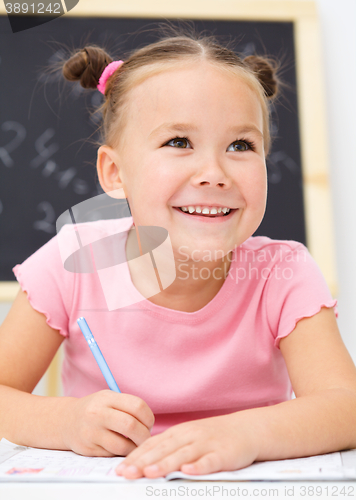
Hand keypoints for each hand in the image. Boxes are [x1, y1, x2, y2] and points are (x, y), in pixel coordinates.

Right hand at [60, 390, 154, 456]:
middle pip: (131, 426)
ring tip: (135, 445)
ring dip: (134, 448)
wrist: (66, 421)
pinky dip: (122, 453)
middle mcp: (98, 414)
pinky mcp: (88, 449)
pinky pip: (112, 454)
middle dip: (144, 435)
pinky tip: (122, 449)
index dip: (148, 417)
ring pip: (123, 445)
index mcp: (107, 398)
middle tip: (146, 438)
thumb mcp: (108, 399)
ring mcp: (91, 432)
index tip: (149, 424)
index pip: (137, 406)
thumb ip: (127, 407)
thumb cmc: (95, 410)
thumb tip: (149, 424)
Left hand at [115, 412, 259, 477]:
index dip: (135, 457)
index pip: (152, 445)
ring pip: (182, 455)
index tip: (119, 469)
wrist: (246, 429)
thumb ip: (169, 448)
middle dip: (142, 462)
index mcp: (179, 432)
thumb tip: (142, 462)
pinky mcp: (223, 453)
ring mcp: (206, 444)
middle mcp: (189, 436)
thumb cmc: (213, 436)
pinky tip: (188, 471)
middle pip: (163, 450)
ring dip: (165, 464)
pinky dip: (199, 466)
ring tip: (149, 473)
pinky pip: (210, 461)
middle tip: (126, 474)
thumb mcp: (188, 437)